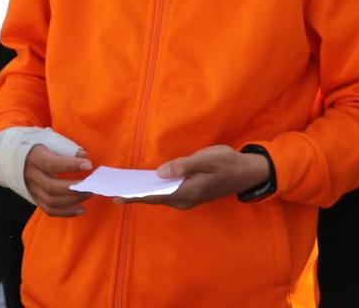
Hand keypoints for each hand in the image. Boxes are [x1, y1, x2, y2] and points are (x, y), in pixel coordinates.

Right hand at [24, 144, 92, 216]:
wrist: (11, 156)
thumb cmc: (36, 146)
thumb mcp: (48, 140)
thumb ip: (66, 147)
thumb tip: (84, 156)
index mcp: (33, 157)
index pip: (51, 164)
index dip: (70, 165)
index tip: (88, 165)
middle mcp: (30, 175)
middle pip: (51, 187)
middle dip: (75, 188)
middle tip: (92, 185)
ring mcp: (32, 189)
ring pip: (51, 201)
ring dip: (73, 200)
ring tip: (89, 193)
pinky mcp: (35, 198)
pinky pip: (50, 210)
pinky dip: (67, 212)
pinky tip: (81, 208)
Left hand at [123, 145, 269, 209]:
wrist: (247, 172)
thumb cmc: (227, 163)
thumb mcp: (206, 159)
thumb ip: (183, 165)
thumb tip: (160, 173)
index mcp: (187, 192)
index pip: (155, 196)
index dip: (135, 196)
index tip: (117, 197)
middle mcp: (185, 199)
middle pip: (154, 198)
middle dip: (133, 195)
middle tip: (110, 190)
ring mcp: (187, 198)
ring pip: (159, 196)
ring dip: (141, 192)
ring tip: (119, 186)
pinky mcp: (188, 193)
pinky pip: (166, 193)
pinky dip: (152, 189)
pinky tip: (140, 183)